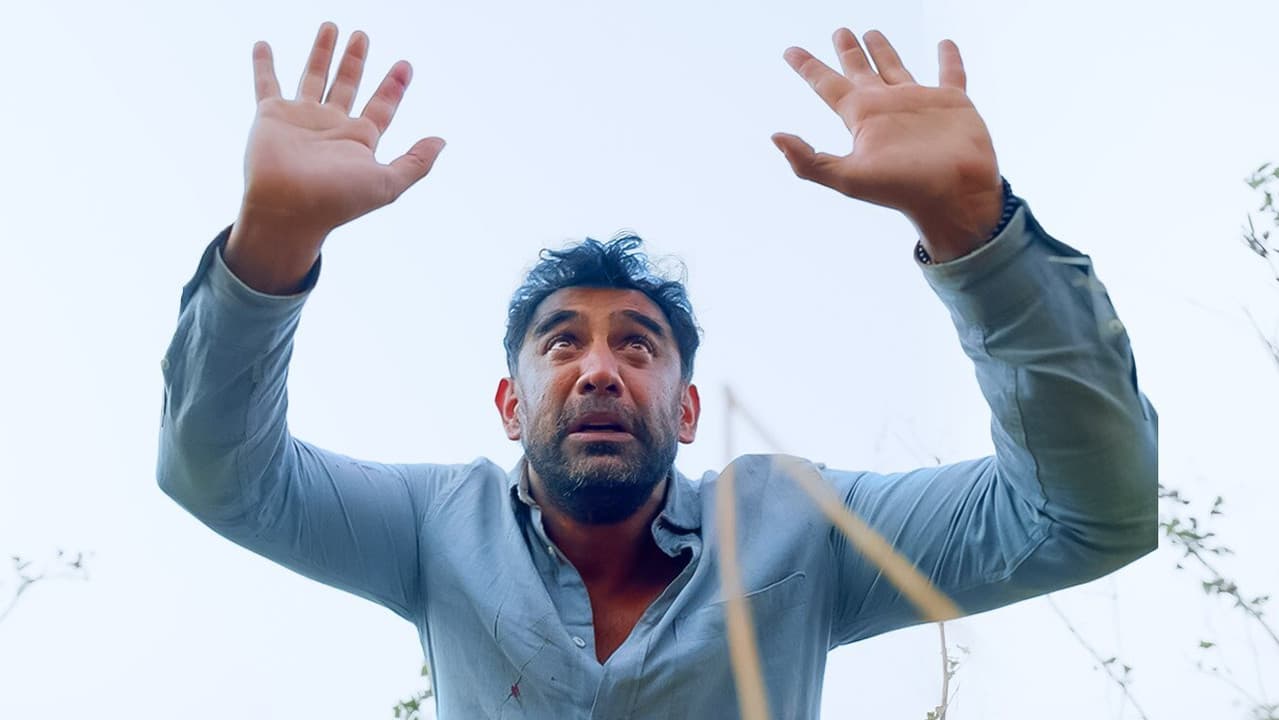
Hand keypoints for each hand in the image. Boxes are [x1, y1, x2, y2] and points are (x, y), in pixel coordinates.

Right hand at [226, 23, 443, 292]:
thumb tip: (442, 141)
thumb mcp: (387, 184)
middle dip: (356, 61)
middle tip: (363, 35)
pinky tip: (263, 45)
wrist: (288, 210)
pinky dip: (263, 64)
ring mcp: (301, 119)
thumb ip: (415, 162)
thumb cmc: (337, 201)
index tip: (405, 64)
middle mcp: (332, 126)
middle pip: (348, 84)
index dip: (394, 86)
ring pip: (314, 76)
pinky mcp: (271, 115)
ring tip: (332, 25)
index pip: (382, 105)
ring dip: (322, 52)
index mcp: (359, 140)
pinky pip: (266, 83)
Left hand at [774, 29, 1002, 259]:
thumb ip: (810, 161)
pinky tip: (945, 43)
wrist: (954, 197)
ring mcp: (918, 104)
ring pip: (896, 68)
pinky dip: (949, 59)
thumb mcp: (848, 177)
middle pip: (859, 72)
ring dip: (884, 51)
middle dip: (848, 52)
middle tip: (840, 31)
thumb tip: (775, 137)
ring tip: (872, 32)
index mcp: (861, 118)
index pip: (827, 86)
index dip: (808, 67)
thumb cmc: (903, 190)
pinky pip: (950, 73)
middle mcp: (886, 107)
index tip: (790, 51)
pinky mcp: (952, 103)